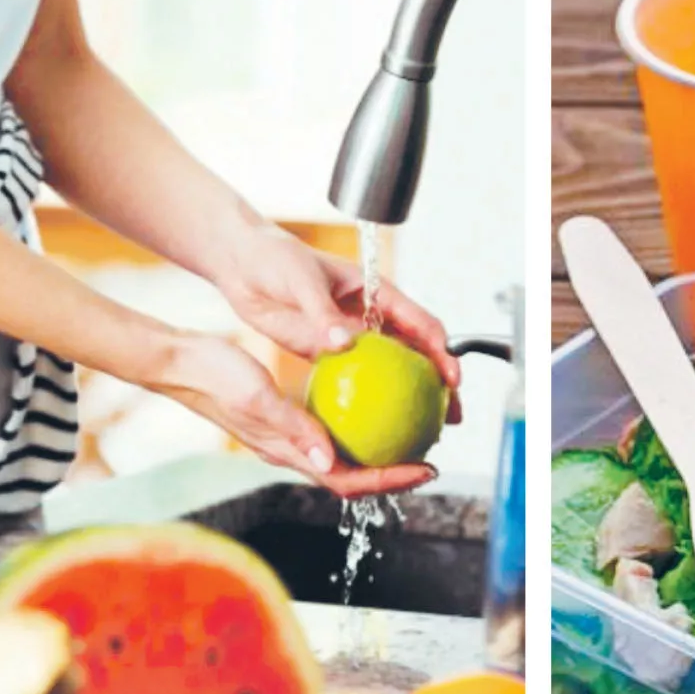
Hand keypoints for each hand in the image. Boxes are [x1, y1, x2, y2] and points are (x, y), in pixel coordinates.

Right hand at [150, 333, 435, 496]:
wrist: (181, 361)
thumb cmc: (214, 375)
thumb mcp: (257, 397)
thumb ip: (294, 428)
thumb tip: (329, 462)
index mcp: (287, 453)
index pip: (348, 481)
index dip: (390, 481)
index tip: (426, 470)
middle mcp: (292, 452)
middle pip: (354, 476)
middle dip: (394, 474)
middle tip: (430, 458)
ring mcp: (289, 437)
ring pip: (345, 455)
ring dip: (380, 452)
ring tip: (413, 435)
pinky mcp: (287, 419)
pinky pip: (332, 428)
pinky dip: (360, 423)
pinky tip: (378, 401)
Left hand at [210, 223, 462, 422]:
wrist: (242, 264)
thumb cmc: (276, 260)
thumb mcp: (302, 282)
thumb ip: (323, 313)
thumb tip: (345, 343)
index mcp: (377, 293)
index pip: (423, 325)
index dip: (444, 352)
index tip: (452, 379)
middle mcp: (371, 316)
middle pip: (418, 355)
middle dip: (439, 386)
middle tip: (450, 417)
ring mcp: (352, 336)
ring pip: (392, 372)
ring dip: (409, 400)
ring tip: (423, 433)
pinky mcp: (327, 351)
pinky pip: (355, 380)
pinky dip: (368, 402)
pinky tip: (370, 429)